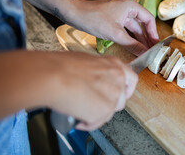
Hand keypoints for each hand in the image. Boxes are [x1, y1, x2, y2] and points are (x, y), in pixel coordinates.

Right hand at [0, 51, 136, 129]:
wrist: (53, 75)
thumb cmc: (62, 66)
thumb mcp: (86, 61)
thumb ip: (98, 72)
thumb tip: (94, 81)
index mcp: (114, 65)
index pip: (131, 80)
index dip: (125, 90)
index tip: (118, 94)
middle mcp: (118, 80)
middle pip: (121, 99)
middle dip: (107, 104)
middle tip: (92, 103)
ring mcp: (113, 96)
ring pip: (109, 113)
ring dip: (95, 114)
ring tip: (79, 109)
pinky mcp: (104, 111)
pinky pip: (97, 122)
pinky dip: (87, 123)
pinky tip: (77, 117)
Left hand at [70, 0, 158, 55]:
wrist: (74, 13)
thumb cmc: (94, 19)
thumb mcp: (115, 34)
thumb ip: (132, 44)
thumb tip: (144, 53)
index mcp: (131, 6)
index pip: (149, 19)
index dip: (153, 33)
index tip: (156, 45)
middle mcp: (128, 7)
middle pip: (142, 24)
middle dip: (146, 38)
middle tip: (151, 51)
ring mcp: (120, 12)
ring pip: (133, 27)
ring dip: (138, 39)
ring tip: (144, 51)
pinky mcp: (114, 18)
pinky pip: (125, 28)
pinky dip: (130, 37)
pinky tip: (133, 46)